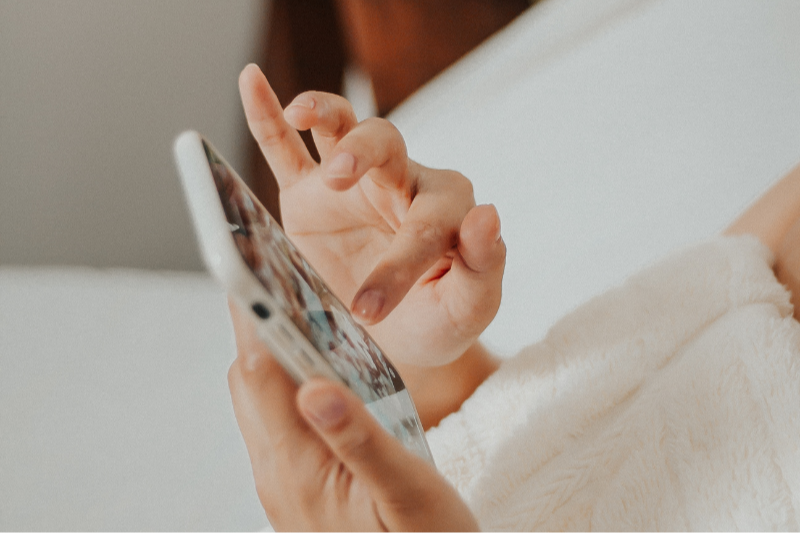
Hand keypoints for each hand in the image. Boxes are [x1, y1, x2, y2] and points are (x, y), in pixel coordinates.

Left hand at [228, 302, 480, 532]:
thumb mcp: (407, 493)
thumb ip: (360, 440)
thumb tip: (314, 387)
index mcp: (298, 469)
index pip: (258, 374)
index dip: (256, 317)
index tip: (255, 266)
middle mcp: (278, 475)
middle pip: (250, 382)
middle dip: (261, 326)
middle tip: (284, 278)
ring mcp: (283, 484)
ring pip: (260, 401)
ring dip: (274, 354)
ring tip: (303, 313)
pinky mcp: (297, 489)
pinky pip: (278, 422)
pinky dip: (289, 383)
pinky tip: (322, 371)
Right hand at [239, 64, 504, 367]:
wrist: (390, 338)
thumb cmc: (435, 321)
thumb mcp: (467, 308)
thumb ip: (484, 265)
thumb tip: (488, 214)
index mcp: (446, 209)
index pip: (424, 226)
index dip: (398, 268)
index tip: (368, 311)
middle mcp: (400, 184)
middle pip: (384, 145)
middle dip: (360, 154)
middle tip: (338, 180)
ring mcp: (352, 186)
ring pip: (341, 129)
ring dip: (322, 113)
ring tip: (302, 112)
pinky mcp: (308, 197)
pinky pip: (285, 150)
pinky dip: (268, 115)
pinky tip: (252, 81)